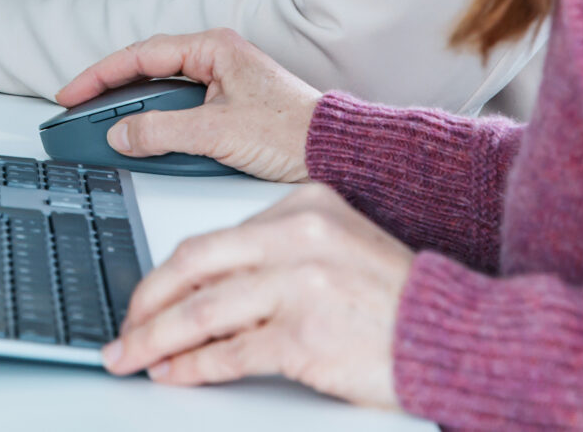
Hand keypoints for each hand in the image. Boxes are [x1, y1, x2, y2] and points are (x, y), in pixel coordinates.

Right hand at [56, 29, 321, 182]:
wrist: (338, 154)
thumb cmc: (294, 132)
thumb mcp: (216, 132)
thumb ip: (161, 132)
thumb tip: (122, 134)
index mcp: (212, 48)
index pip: (140, 56)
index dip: (99, 75)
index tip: (71, 94)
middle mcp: (216, 60)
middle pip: (147, 73)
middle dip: (111, 94)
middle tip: (78, 113)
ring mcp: (223, 85)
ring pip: (164, 96)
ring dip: (135, 113)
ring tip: (103, 130)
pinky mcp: (230, 110)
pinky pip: (181, 113)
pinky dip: (158, 127)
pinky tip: (145, 144)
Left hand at [103, 184, 410, 406]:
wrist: (457, 335)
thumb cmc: (398, 301)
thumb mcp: (335, 251)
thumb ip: (275, 260)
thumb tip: (205, 294)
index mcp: (303, 207)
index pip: (214, 238)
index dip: (170, 274)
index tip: (149, 297)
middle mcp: (298, 237)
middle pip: (194, 265)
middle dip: (147, 301)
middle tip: (124, 327)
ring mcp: (300, 285)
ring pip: (202, 311)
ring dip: (157, 339)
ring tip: (133, 356)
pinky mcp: (305, 335)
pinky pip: (230, 353)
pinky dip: (194, 367)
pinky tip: (174, 374)